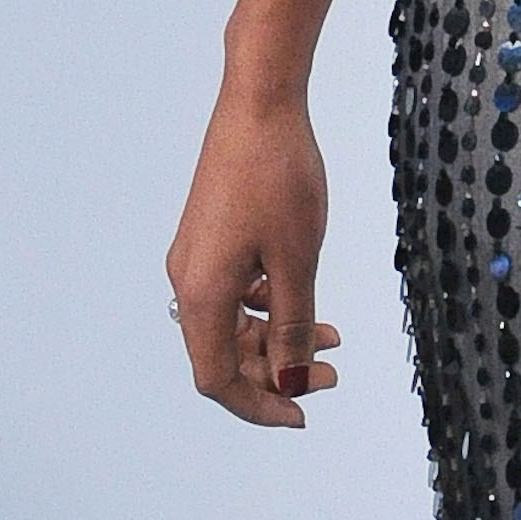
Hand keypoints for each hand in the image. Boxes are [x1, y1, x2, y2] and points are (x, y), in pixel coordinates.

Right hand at [167, 86, 340, 427]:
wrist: (260, 105)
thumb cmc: (280, 178)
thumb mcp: (299, 262)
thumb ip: (293, 328)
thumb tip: (291, 381)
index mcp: (202, 293)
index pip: (218, 379)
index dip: (259, 406)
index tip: (303, 414)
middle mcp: (188, 280)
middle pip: (224, 355)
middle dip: (276, 372)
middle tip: (332, 374)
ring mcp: (196, 258)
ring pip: (232, 324)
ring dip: (277, 339)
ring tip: (331, 338)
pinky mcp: (209, 238)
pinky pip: (234, 292)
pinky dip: (269, 306)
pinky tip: (303, 299)